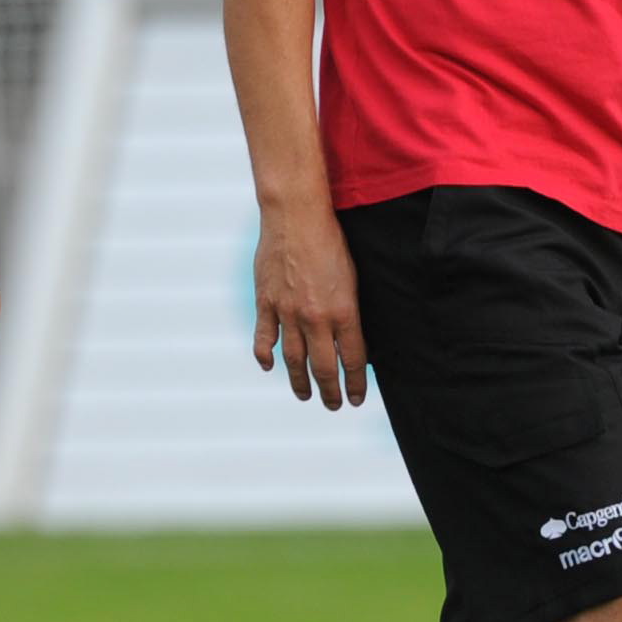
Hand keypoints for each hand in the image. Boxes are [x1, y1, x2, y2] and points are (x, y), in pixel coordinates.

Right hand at [250, 202, 369, 409]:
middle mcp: (315, 318)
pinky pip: (264, 338)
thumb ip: (351, 310)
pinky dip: (265, 356)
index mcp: (344, 311)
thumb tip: (354, 338)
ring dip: (300, 382)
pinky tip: (269, 366)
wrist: (296, 216)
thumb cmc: (331, 241)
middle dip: (331, 392)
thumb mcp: (354, 277)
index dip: (357, 384)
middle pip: (324, 368)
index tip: (357, 398)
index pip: (353, 360)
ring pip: (293, 360)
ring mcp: (287, 312)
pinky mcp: (265, 302)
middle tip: (334, 406)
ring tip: (305, 395)